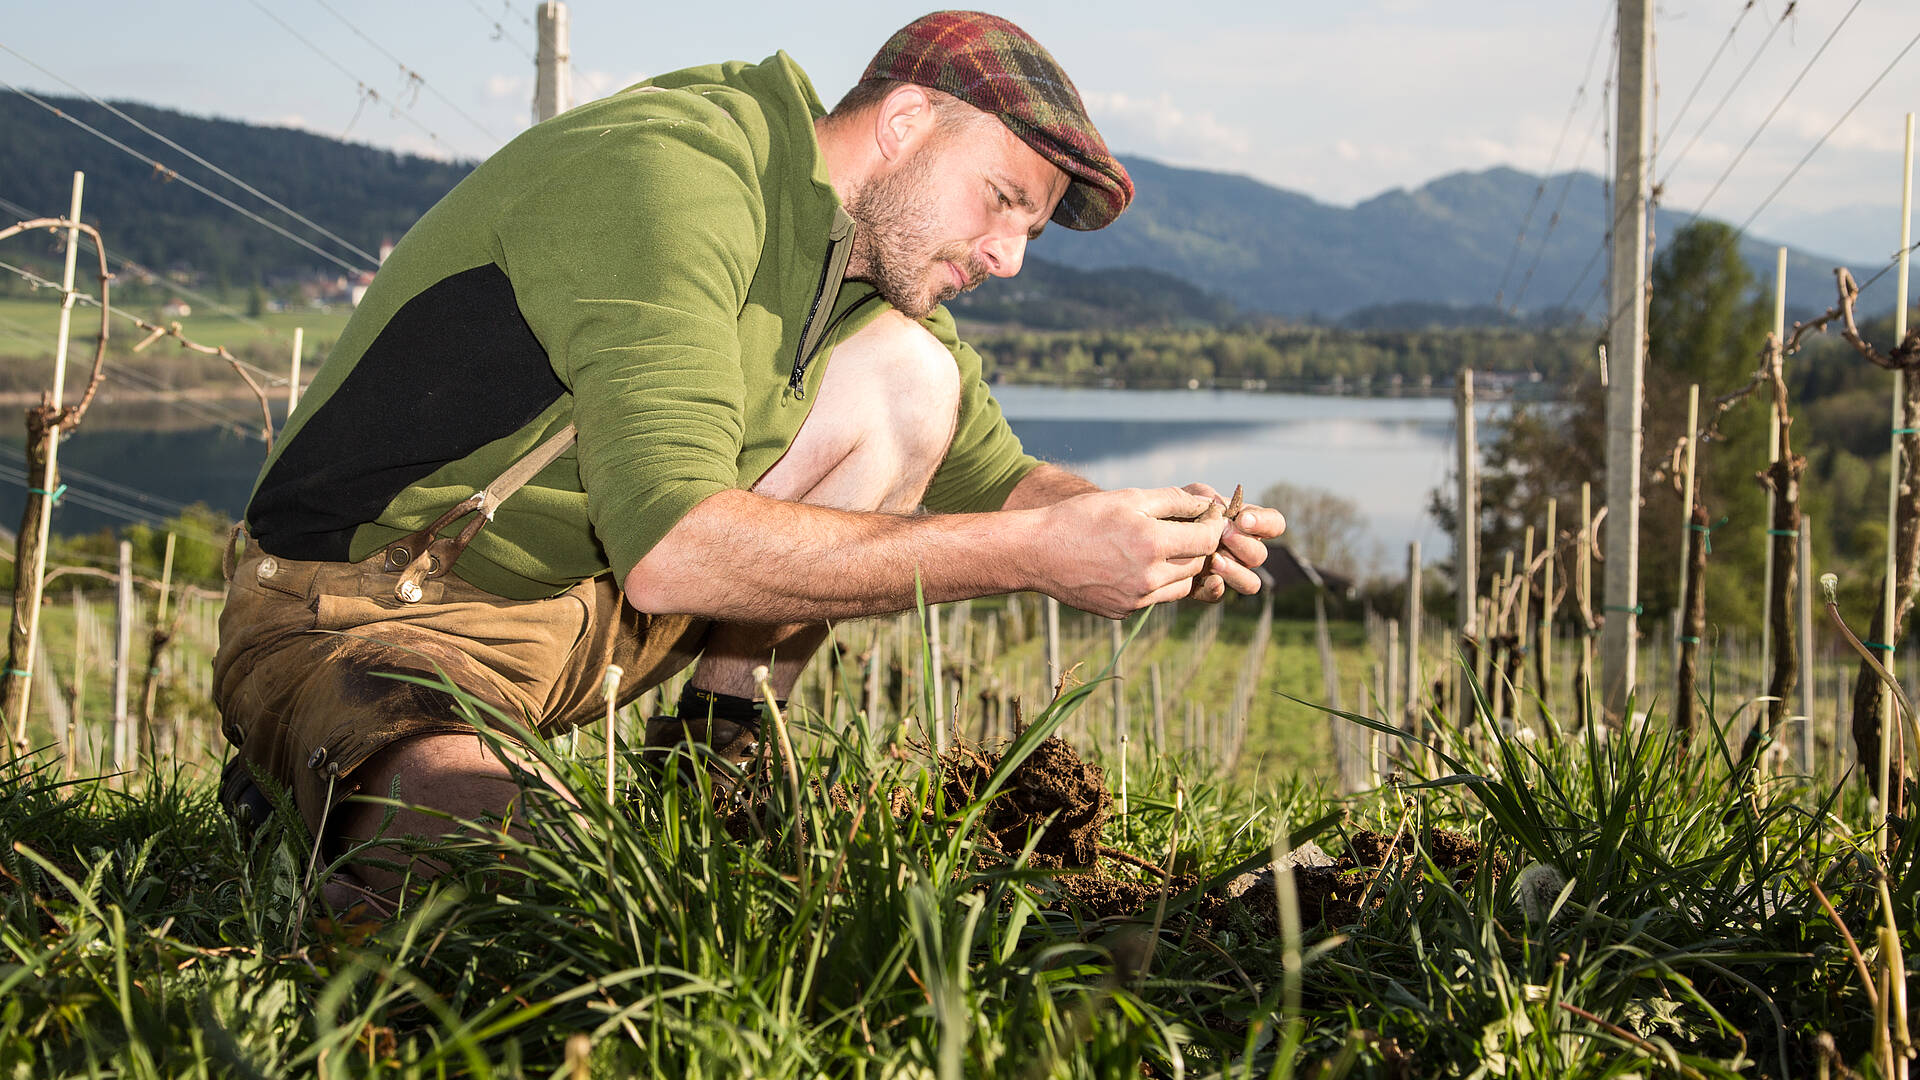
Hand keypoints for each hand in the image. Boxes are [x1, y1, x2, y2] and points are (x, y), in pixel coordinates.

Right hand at [1030, 487, 1226, 618]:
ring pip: (1179, 586)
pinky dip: (1154, 583)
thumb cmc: (1081, 518)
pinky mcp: (1122, 612)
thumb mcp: (1128, 498)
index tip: (1206, 516)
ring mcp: (1135, 599)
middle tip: (1186, 529)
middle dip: (1196, 546)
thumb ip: (1173, 500)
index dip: (1211, 526)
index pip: (1206, 540)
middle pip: (1196, 564)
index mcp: (1152, 545)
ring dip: (1179, 568)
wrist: (1037, 552)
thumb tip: (1206, 502)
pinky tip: (1134, 565)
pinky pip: (1153, 599)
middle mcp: (1149, 578)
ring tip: (1161, 547)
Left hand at [1181, 482, 1285, 601]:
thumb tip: (1219, 504)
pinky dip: (1217, 587)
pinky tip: (1207, 577)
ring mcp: (1227, 572)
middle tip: (1223, 536)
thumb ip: (1203, 495)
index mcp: (1244, 525)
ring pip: (1251, 582)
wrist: (1143, 539)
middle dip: (1243, 545)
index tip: (1242, 520)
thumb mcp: (1184, 497)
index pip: (1274, 524)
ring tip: (1214, 560)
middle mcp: (1241, 550)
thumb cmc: (1169, 512)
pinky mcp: (1207, 588)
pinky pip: (1221, 595)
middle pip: (1260, 554)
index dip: (1266, 523)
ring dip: (1236, 571)